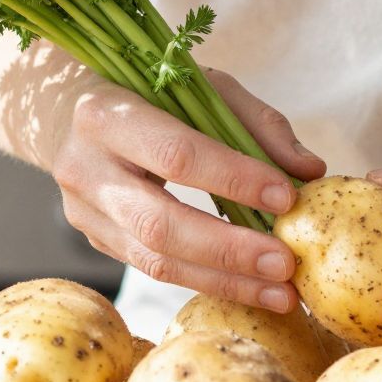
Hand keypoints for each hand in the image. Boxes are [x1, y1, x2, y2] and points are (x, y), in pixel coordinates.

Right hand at [50, 67, 325, 311]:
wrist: (70, 112)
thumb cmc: (151, 93)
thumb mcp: (203, 87)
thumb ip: (258, 123)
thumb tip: (311, 172)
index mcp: (106, 115)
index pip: (176, 154)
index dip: (233, 179)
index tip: (288, 198)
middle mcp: (84, 168)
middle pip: (160, 224)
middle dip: (230, 250)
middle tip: (287, 265)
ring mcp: (83, 213)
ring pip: (156, 261)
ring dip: (226, 281)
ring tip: (283, 294)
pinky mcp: (96, 240)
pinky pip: (156, 269)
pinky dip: (209, 281)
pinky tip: (253, 290)